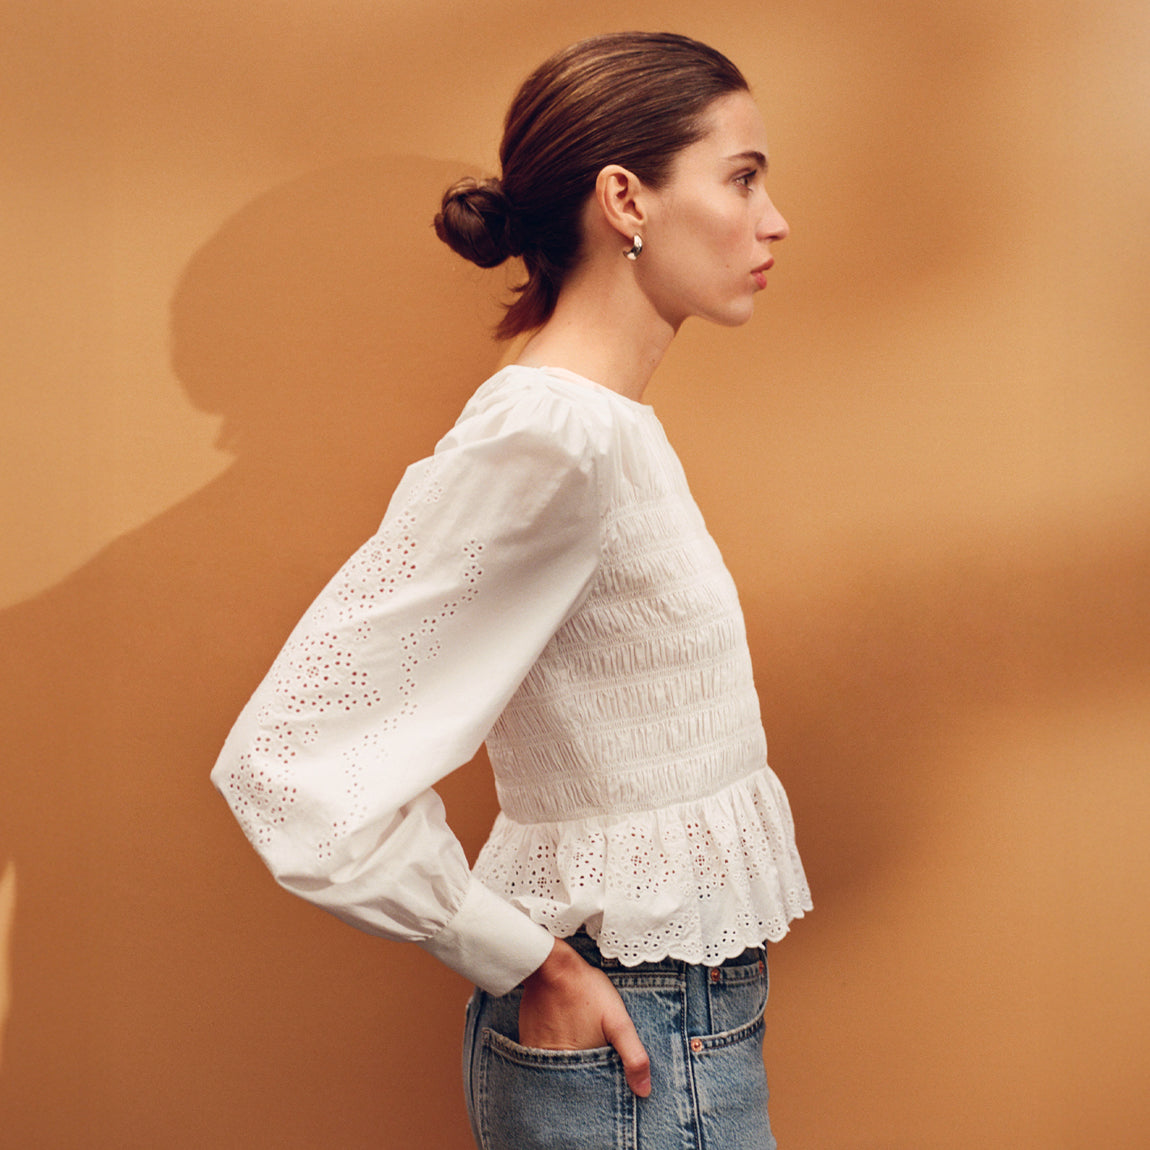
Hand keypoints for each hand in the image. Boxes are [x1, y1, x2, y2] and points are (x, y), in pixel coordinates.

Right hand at [518, 937, 651, 1096]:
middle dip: (586, 1082)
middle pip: (573, 1085)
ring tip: (579, 1045)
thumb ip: (634, 1056)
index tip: (611, 1082)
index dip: (604, 1092)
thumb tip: (644, 1091)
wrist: (552, 967)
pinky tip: (564, 1038)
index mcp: (578, 1068)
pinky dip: (554, 1057)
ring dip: (569, 1069)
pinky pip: (543, 1060)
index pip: (593, 1095)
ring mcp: (537, 1056)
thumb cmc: (587, 991)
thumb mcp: (619, 1021)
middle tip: (594, 1056)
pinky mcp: (528, 1043)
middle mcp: (554, 1068)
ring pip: (558, 1073)